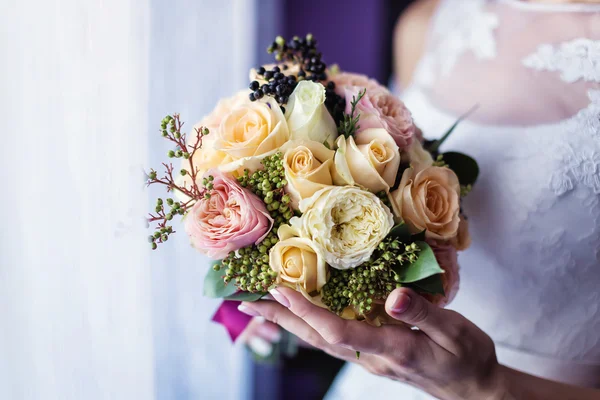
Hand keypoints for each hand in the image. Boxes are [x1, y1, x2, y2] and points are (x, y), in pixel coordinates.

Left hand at [238, 287, 505, 399]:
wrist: (473, 389)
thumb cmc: (468, 358)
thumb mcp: (457, 332)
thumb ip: (424, 313)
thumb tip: (393, 296)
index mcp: (391, 348)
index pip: (337, 330)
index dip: (306, 311)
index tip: (279, 291)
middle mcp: (371, 357)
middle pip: (317, 338)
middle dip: (280, 319)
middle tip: (246, 302)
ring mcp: (369, 359)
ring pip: (320, 341)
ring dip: (289, 324)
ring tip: (263, 308)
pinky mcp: (373, 356)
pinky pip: (332, 341)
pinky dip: (309, 327)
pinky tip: (300, 319)